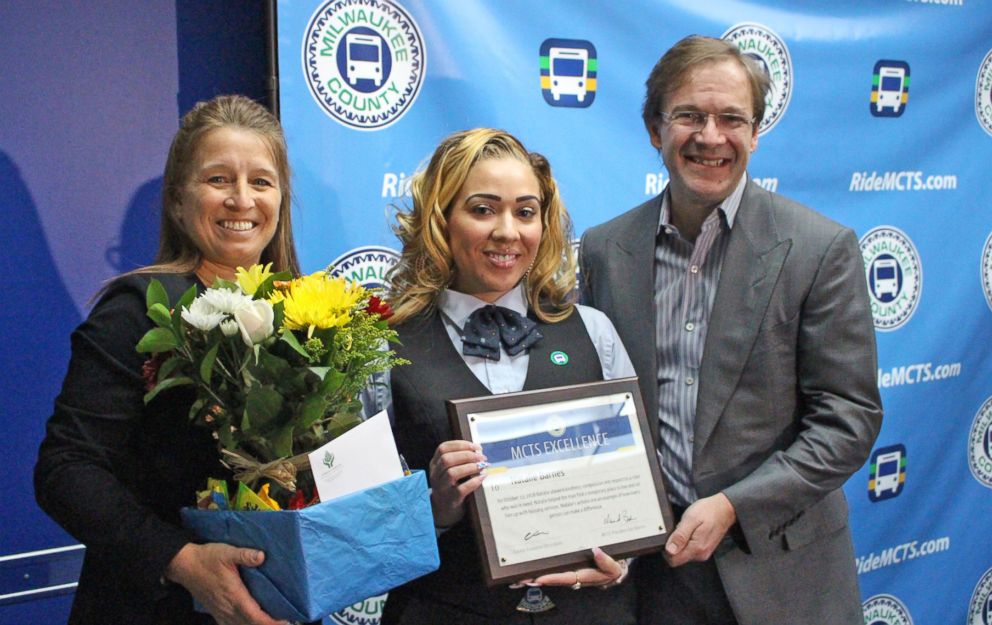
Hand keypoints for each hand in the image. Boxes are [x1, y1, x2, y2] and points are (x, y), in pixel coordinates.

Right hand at [164, 543, 286, 624]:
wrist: (184, 565)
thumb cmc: (207, 558)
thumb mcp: (227, 552)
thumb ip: (245, 555)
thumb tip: (262, 556)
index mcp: (234, 596)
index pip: (255, 616)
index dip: (270, 622)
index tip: (285, 622)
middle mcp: (228, 608)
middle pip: (250, 624)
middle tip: (285, 621)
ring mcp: (220, 612)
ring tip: (271, 622)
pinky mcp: (215, 611)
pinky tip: (249, 623)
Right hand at [428, 440, 486, 527]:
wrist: (443, 509)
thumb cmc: (451, 485)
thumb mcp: (448, 470)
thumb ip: (458, 460)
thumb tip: (478, 450)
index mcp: (434, 464)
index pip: (443, 448)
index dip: (460, 444)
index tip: (475, 446)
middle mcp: (435, 475)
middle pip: (447, 460)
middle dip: (467, 455)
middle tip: (482, 457)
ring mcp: (442, 488)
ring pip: (452, 473)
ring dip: (470, 467)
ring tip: (482, 466)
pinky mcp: (451, 500)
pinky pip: (461, 489)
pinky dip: (474, 481)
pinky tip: (482, 477)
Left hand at [520, 547, 626, 588]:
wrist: (614, 569)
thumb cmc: (613, 568)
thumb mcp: (615, 567)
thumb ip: (606, 561)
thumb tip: (595, 550)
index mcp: (584, 577)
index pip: (566, 578)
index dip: (552, 579)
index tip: (539, 579)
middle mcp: (573, 576)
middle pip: (552, 578)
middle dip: (536, 579)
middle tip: (520, 579)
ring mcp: (568, 571)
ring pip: (549, 574)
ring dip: (535, 575)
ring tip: (518, 576)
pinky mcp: (566, 566)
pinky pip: (552, 568)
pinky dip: (540, 569)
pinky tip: (529, 567)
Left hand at [664, 493, 736, 566]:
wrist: (725, 509)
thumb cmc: (709, 511)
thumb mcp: (690, 519)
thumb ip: (680, 536)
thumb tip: (670, 550)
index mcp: (696, 548)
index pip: (673, 560)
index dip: (666, 550)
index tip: (670, 536)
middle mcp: (700, 554)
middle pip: (677, 557)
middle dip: (674, 544)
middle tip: (681, 529)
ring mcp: (703, 553)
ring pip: (683, 553)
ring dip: (681, 541)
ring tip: (689, 528)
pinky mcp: (704, 549)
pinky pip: (690, 549)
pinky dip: (687, 540)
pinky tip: (692, 530)